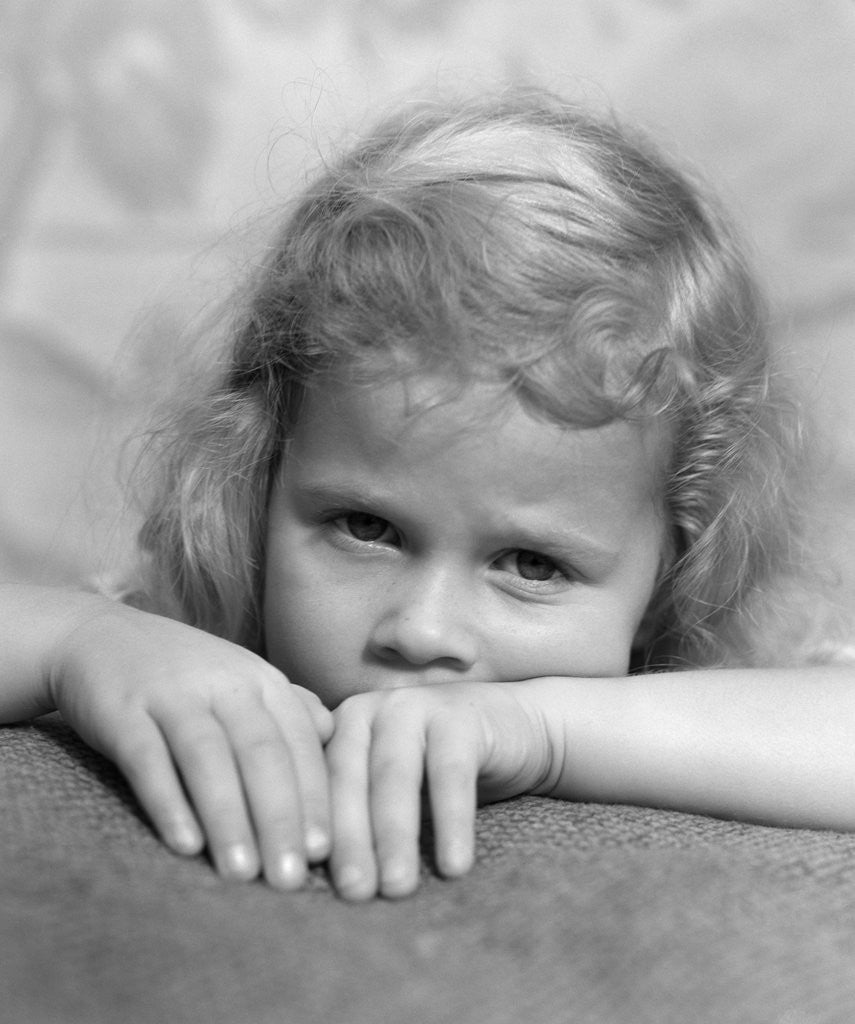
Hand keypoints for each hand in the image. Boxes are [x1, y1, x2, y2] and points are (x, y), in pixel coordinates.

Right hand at [49, 600, 332, 888]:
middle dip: (279, 819)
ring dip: (229, 818)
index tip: (324, 852)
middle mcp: (224, 683)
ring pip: (209, 758)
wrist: (100, 636)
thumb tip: (334, 735)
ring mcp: (172, 694)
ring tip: (243, 874)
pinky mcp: (122, 709)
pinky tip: (185, 845)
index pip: (299, 743)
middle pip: (261, 754)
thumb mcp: (242, 680)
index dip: (314, 797)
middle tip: (289, 879)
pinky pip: (148, 758)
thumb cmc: (184, 674)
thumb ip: (287, 709)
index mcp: (261, 681)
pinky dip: (168, 802)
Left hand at [324, 682, 553, 899]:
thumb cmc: (436, 771)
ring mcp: (413, 707)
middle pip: (349, 779)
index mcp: (339, 728)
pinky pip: (452, 774)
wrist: (514, 729)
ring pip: (395, 777)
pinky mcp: (460, 717)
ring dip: (394, 836)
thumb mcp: (386, 787)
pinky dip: (451, 822)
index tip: (307, 881)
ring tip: (396, 888)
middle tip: (353, 893)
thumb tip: (313, 879)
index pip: (316, 785)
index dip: (311, 833)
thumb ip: (352, 814)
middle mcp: (368, 710)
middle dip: (349, 839)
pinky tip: (454, 865)